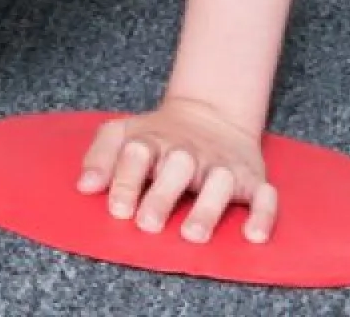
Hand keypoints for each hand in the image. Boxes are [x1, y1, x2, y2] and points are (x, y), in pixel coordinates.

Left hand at [81, 96, 275, 244]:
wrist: (212, 114)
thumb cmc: (159, 135)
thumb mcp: (122, 133)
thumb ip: (100, 157)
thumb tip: (84, 186)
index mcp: (153, 141)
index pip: (137, 156)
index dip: (126, 181)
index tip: (117, 208)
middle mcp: (188, 153)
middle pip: (177, 169)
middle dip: (162, 196)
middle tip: (147, 224)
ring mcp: (223, 166)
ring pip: (221, 182)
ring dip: (208, 208)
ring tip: (193, 235)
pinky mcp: (254, 179)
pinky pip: (265, 196)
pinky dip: (263, 214)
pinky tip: (254, 235)